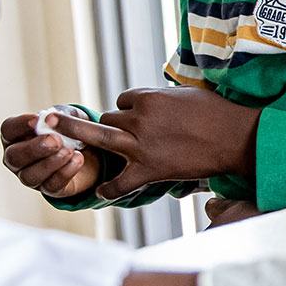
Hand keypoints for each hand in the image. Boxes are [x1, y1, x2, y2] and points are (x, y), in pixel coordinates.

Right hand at [0, 110, 100, 198]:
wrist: (90, 152)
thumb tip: (51, 118)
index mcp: (15, 136)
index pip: (8, 130)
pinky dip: (65, 172)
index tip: (37, 119)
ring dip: (50, 163)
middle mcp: (17, 159)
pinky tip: (78, 160)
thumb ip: (61, 114)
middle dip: (34, 148)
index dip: (20, 125)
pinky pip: (52, 186)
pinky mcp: (49, 189)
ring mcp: (31, 176)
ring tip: (69, 151)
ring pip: (30, 175)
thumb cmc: (69, 130)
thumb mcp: (68, 116)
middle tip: (55, 140)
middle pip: (14, 156)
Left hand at [60, 87, 261, 200]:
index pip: (124, 100)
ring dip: (81, 141)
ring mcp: (142, 146)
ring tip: (52, 139)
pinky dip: (109, 188)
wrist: (236, 137)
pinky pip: (120, 181)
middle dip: (84, 123)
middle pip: (106, 119)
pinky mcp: (150, 170)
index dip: (129, 110)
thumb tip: (148, 103)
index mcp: (149, 98)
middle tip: (49, 117)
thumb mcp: (186, 93)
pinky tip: (100, 192)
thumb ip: (163, 98)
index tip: (138, 118)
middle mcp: (140, 119)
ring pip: (103, 139)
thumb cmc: (218, 112)